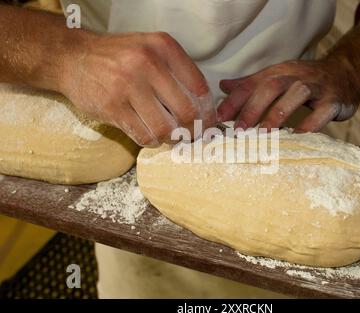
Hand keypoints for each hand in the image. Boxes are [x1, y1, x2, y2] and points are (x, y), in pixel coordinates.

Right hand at [60, 32, 215, 145]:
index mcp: (163, 47)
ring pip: (165, 129)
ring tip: (171, 135)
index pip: (199, 87)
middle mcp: (147, 63)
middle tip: (193, 135)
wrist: (74, 58)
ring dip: (172, 138)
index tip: (209, 123)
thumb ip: (178, 72)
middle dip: (194, 130)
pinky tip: (151, 134)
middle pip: (186, 111)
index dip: (209, 111)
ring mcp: (128, 86)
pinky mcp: (112, 108)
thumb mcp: (151, 50)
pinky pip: (143, 136)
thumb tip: (203, 108)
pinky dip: (152, 141)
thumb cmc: (119, 57)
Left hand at [217, 59, 359, 131]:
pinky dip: (310, 124)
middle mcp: (296, 76)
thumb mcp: (279, 77)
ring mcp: (317, 87)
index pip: (253, 83)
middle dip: (253, 107)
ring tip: (264, 133)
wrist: (347, 72)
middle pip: (272, 86)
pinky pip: (323, 111)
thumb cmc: (306, 80)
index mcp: (279, 72)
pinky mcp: (334, 100)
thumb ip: (252, 83)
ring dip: (278, 113)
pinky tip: (297, 137)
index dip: (235, 100)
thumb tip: (223, 86)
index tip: (219, 118)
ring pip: (297, 94)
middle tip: (240, 129)